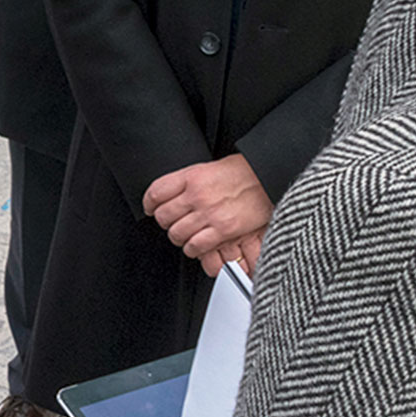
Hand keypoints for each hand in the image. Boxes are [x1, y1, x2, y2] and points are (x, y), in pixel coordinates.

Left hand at [143, 154, 272, 276]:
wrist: (267, 176)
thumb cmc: (241, 172)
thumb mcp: (207, 168)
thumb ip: (186, 182)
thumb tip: (166, 197)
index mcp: (191, 176)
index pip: (156, 192)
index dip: (148, 203)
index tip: (150, 208)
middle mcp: (197, 195)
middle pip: (163, 216)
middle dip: (165, 222)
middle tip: (172, 222)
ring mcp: (209, 213)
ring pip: (176, 234)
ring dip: (178, 237)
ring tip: (186, 233)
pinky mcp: (223, 230)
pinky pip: (195, 246)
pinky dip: (192, 248)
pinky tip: (196, 243)